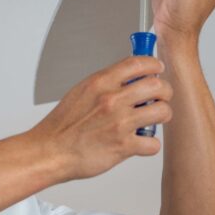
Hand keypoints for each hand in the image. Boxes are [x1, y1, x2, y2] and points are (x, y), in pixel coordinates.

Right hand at [30, 56, 173, 180]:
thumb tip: (127, 78)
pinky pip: (154, 143)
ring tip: (153, 120)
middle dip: (164, 91)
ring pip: (162, 111)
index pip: (138, 63)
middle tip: (161, 97)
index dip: (154, 65)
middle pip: (157, 85)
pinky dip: (150, 145)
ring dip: (162, 115)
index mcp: (100, 83)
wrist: (50, 151)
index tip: (158, 69)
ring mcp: (119, 123)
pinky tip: (141, 143)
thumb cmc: (62, 126)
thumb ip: (104, 84)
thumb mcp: (80, 92)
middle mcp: (111, 100)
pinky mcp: (123, 146)